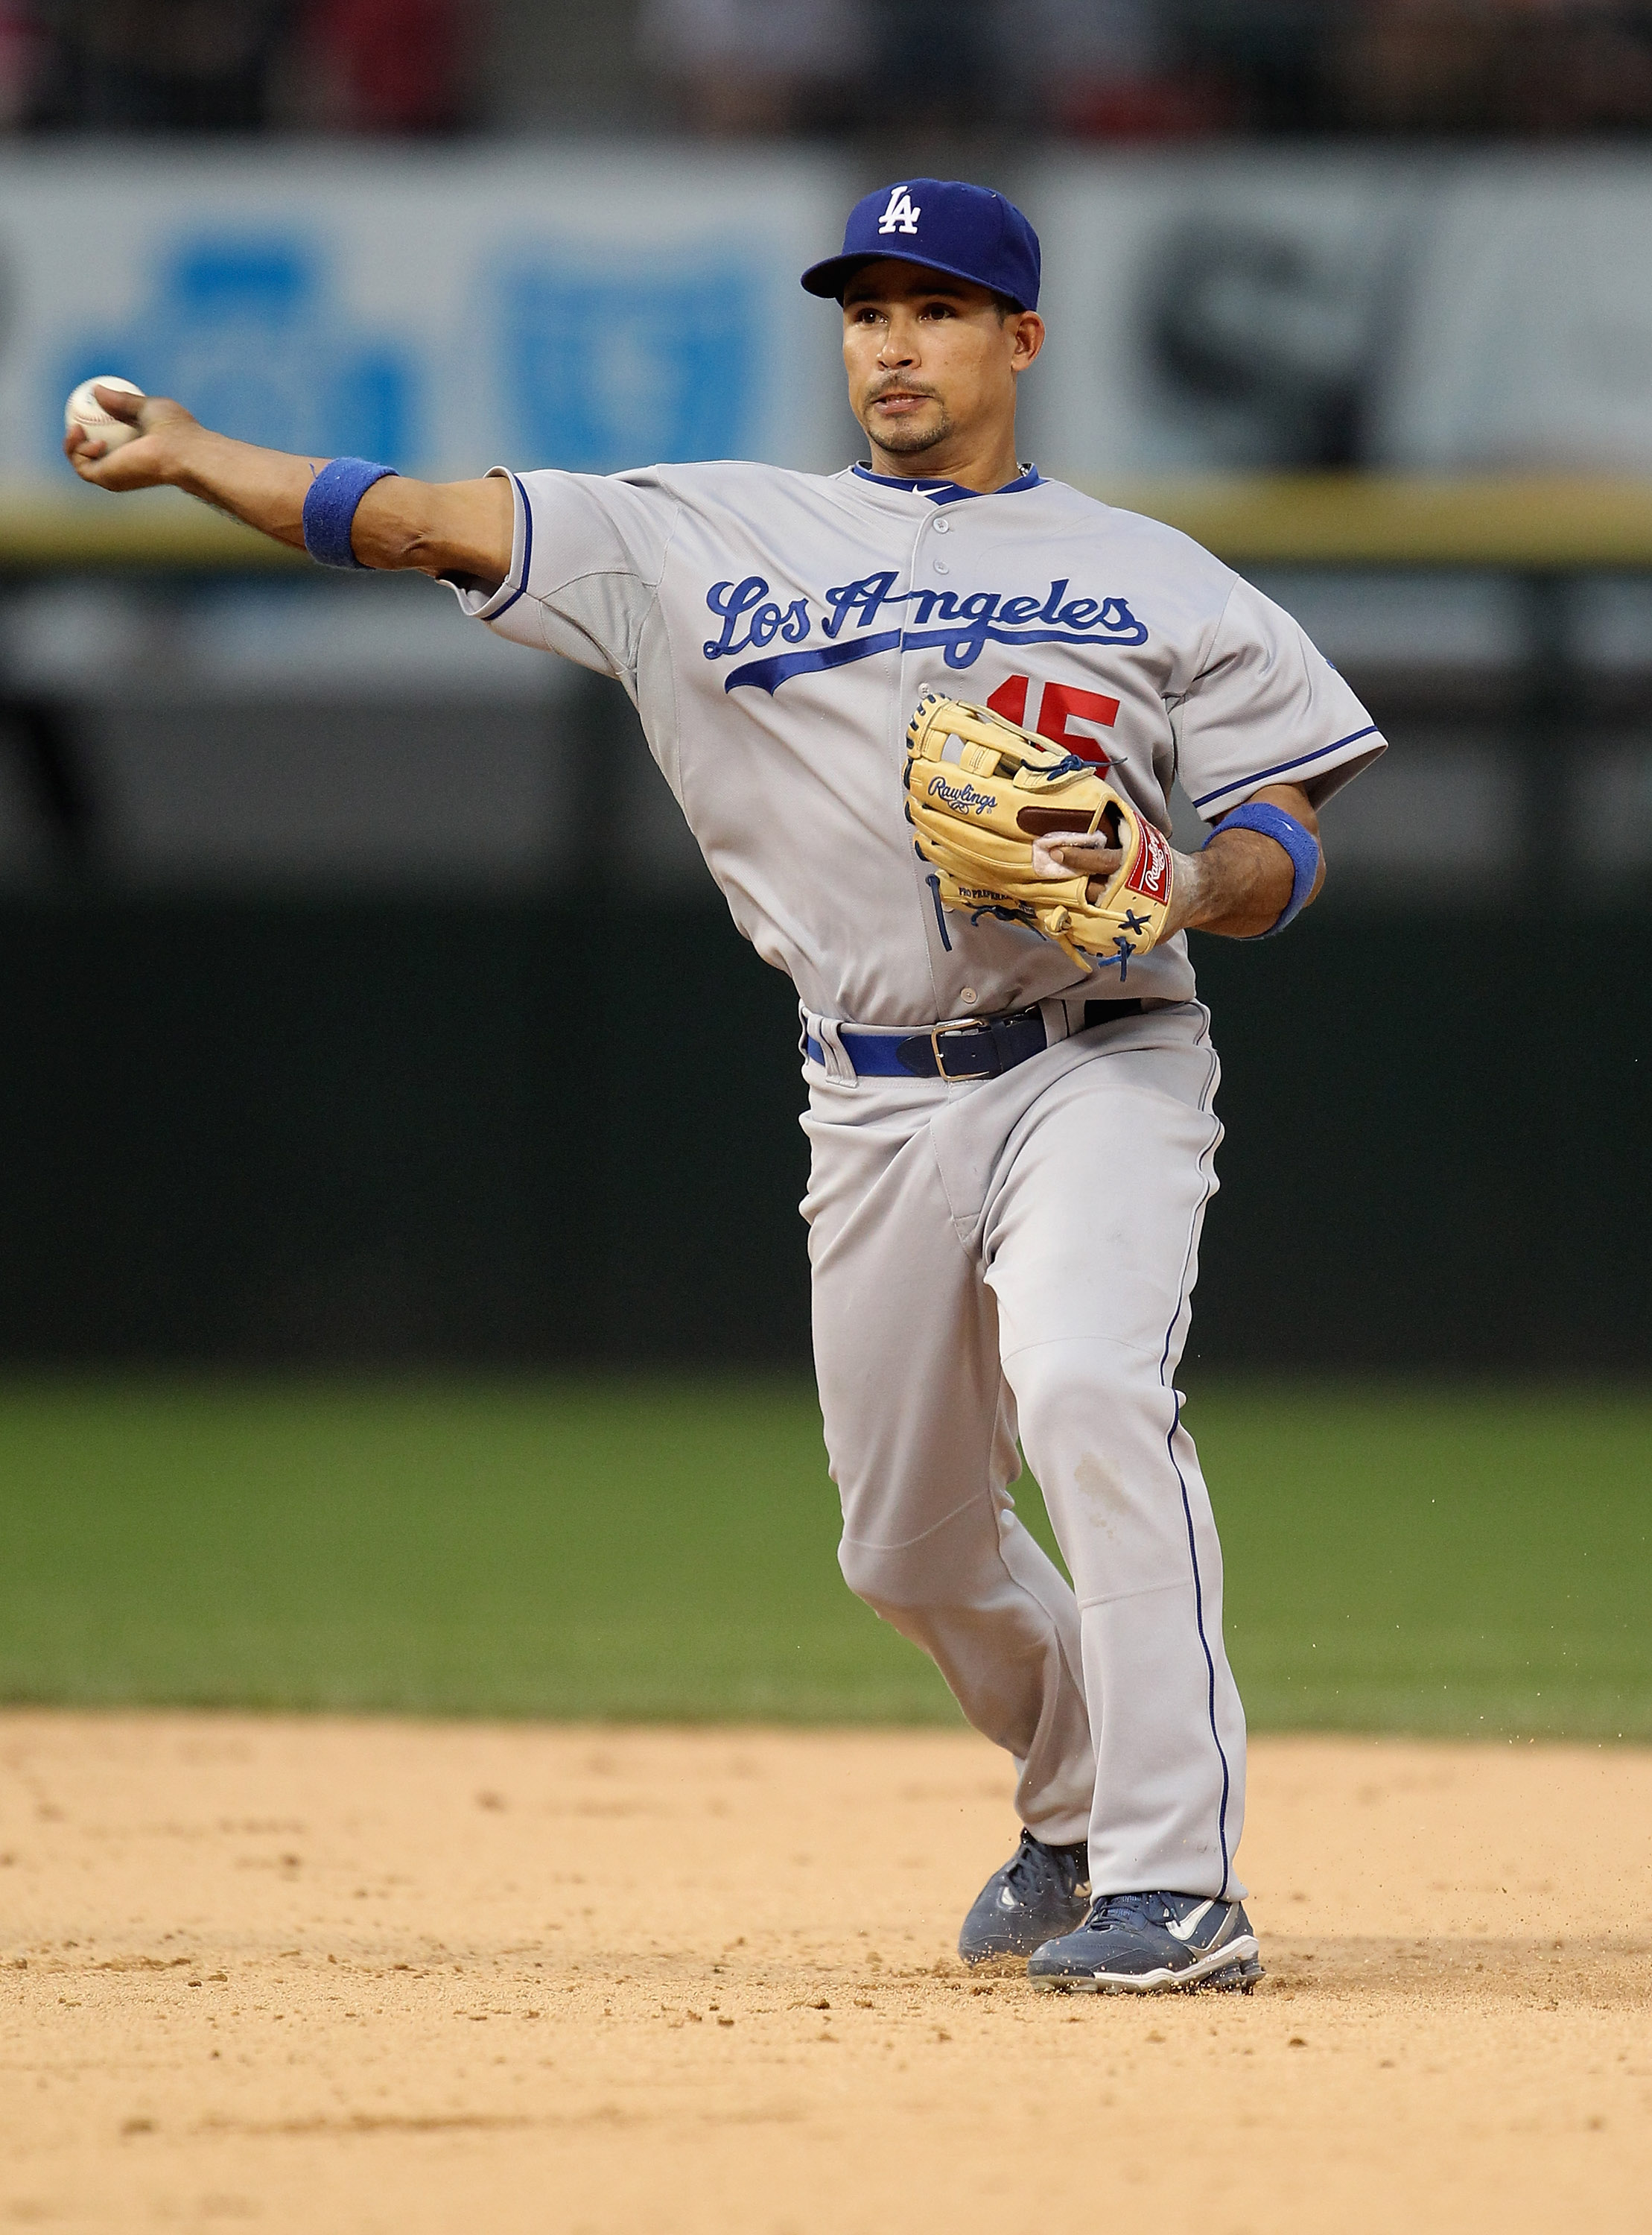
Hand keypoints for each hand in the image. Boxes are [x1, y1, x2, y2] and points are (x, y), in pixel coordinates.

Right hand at [63, 385, 196, 490]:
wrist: (185, 452)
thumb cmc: (177, 430)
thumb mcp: (147, 406)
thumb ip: (123, 401)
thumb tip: (97, 390)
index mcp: (135, 450)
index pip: (108, 441)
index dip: (92, 425)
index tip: (85, 408)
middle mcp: (124, 466)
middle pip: (91, 455)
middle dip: (76, 439)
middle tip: (75, 421)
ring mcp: (115, 475)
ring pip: (81, 463)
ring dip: (72, 445)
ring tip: (78, 429)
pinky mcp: (108, 479)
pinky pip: (81, 466)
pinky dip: (77, 450)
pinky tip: (90, 439)